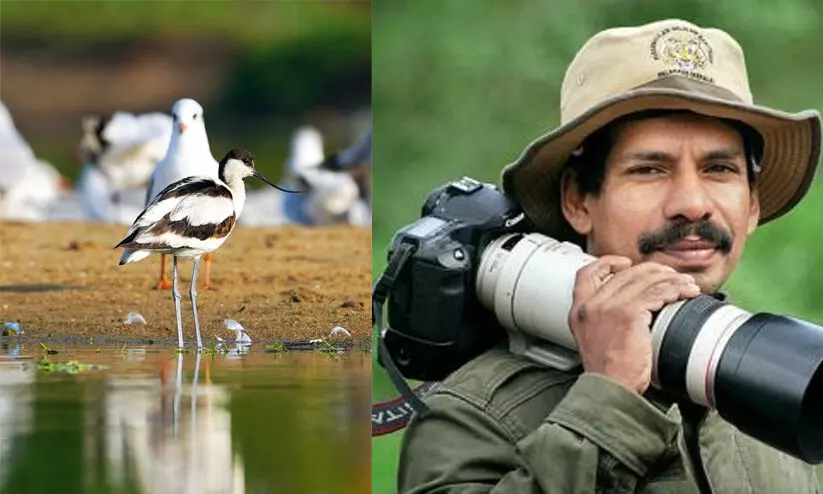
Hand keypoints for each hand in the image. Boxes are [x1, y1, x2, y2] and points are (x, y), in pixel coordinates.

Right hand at [568, 256, 700, 393]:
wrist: (609, 389)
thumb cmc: (608, 374)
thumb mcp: (594, 341)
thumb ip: (603, 321)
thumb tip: (632, 308)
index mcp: (579, 311)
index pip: (586, 274)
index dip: (607, 264)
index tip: (625, 264)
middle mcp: (590, 305)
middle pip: (624, 273)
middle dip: (652, 271)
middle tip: (669, 276)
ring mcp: (608, 307)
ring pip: (644, 280)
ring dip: (670, 279)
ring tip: (685, 285)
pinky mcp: (628, 313)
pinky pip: (656, 293)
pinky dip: (675, 290)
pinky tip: (685, 294)